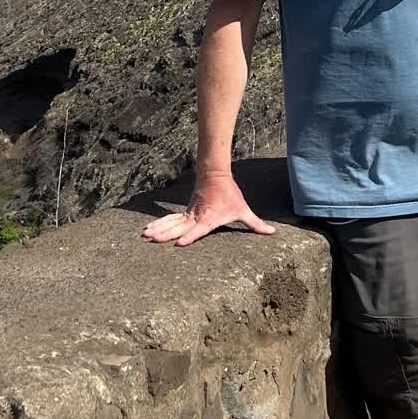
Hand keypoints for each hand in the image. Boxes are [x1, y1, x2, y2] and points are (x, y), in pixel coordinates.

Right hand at [141, 174, 274, 247]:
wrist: (215, 175)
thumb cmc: (230, 195)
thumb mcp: (243, 210)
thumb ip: (256, 224)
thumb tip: (272, 232)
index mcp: (209, 218)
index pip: (199, 229)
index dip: (190, 236)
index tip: (179, 243)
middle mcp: (196, 217)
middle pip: (179, 227)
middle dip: (165, 234)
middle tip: (152, 240)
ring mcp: (189, 214)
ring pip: (171, 223)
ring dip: (159, 229)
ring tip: (145, 235)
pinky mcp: (185, 212)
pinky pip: (170, 219)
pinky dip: (159, 224)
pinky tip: (149, 229)